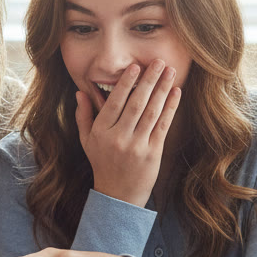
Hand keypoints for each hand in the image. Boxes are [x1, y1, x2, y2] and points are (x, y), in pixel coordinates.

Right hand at [74, 58, 180, 206]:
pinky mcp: (152, 153)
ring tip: (171, 72)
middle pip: (135, 103)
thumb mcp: (87, 141)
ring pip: (151, 112)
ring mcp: (136, 146)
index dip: (126, 83)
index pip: (115, 102)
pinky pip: (162, 125)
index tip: (136, 67)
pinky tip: (176, 93)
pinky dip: (170, 108)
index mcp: (101, 132)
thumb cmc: (102, 163)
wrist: (118, 195)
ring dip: (163, 89)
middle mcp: (118, 138)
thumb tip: (80, 92)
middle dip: (149, 80)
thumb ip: (83, 116)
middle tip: (159, 62)